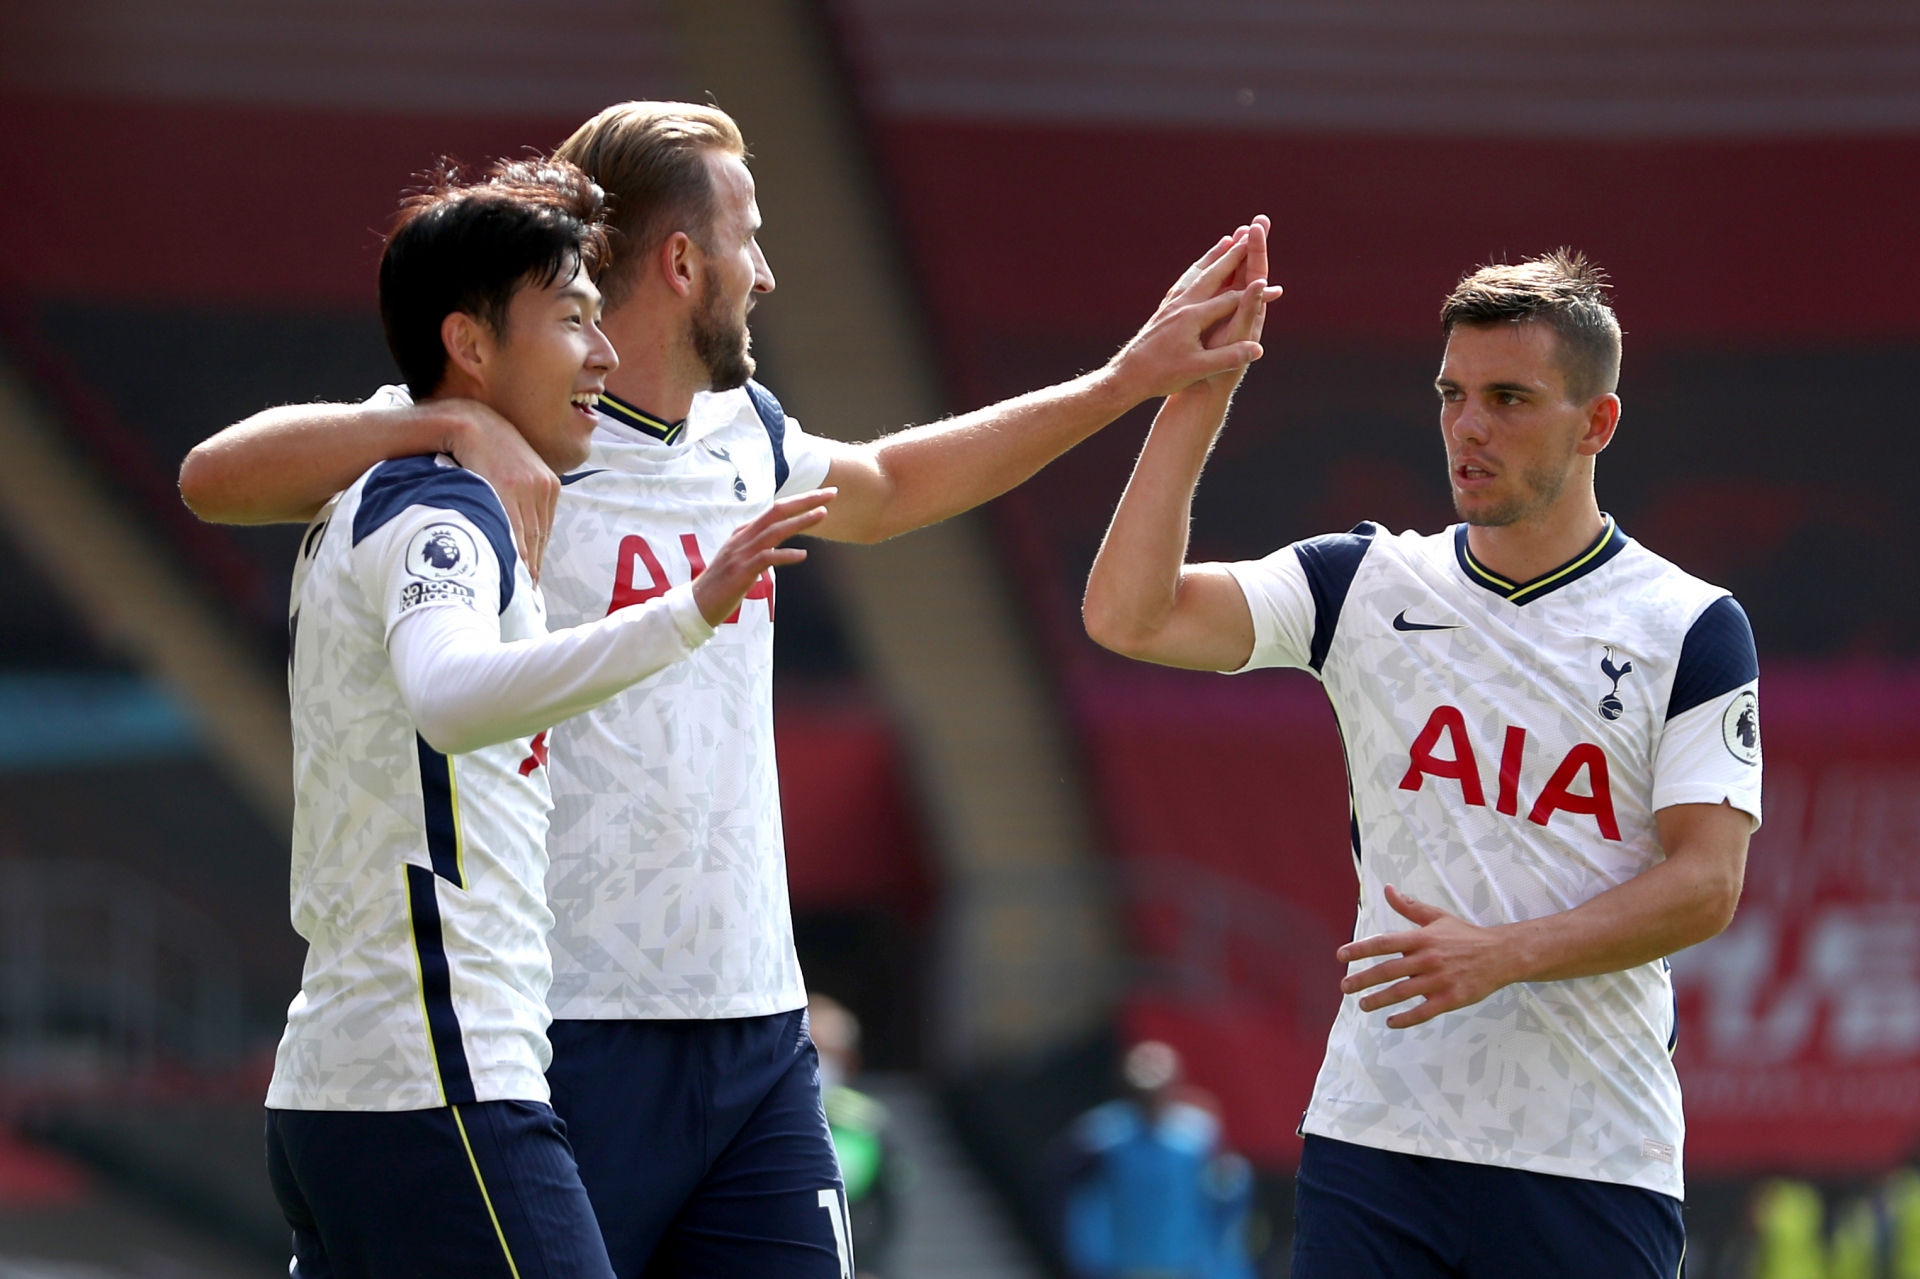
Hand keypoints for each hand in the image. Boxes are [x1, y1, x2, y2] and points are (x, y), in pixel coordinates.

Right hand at [439, 399, 560, 582]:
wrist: (467, 422)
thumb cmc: (484, 449)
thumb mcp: (511, 471)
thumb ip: (520, 495)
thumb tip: (515, 529)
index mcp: (549, 484)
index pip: (544, 529)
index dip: (537, 556)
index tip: (531, 578)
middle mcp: (545, 485)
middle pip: (538, 536)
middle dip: (531, 565)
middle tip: (524, 591)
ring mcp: (530, 485)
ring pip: (527, 534)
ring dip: (522, 563)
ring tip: (514, 586)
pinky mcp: (511, 485)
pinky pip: (512, 525)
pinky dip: (511, 549)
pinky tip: (507, 566)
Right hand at [692, 489, 834, 625]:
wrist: (697, 604)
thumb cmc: (722, 584)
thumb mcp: (740, 559)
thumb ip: (757, 548)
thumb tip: (775, 545)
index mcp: (744, 533)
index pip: (775, 511)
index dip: (800, 501)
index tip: (822, 496)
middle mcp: (743, 538)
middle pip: (777, 512)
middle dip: (805, 501)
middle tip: (830, 494)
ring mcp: (741, 554)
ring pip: (774, 531)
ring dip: (800, 521)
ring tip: (823, 514)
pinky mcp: (741, 572)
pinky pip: (766, 559)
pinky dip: (785, 555)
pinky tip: (803, 555)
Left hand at [1108, 219, 1283, 402]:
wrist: (1126, 377)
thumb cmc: (1161, 376)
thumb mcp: (1198, 369)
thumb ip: (1229, 357)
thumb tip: (1258, 350)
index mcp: (1192, 317)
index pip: (1231, 300)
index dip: (1256, 295)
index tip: (1277, 289)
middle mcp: (1181, 305)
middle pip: (1212, 275)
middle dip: (1234, 256)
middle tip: (1250, 237)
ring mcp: (1170, 306)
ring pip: (1196, 274)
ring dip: (1213, 257)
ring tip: (1225, 242)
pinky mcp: (1162, 311)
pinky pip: (1183, 284)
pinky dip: (1195, 271)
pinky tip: (1197, 271)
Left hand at [1336, 885, 1523, 1028]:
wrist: (1501, 954)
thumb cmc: (1466, 935)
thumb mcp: (1437, 917)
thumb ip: (1410, 907)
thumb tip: (1387, 889)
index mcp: (1422, 938)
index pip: (1384, 943)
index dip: (1360, 949)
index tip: (1341, 956)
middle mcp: (1427, 958)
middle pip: (1388, 970)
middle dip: (1363, 979)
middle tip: (1344, 986)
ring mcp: (1439, 980)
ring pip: (1402, 992)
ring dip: (1379, 1000)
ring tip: (1362, 1004)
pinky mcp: (1451, 998)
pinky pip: (1424, 1011)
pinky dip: (1406, 1018)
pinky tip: (1390, 1022)